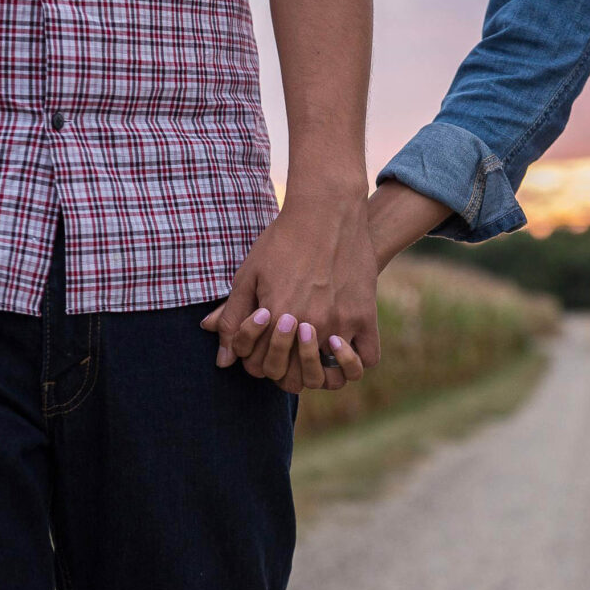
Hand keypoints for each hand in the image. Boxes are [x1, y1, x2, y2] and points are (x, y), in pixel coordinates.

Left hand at [205, 181, 380, 391]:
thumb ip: (233, 318)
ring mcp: (339, 323)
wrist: (327, 211)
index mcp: (275, 317)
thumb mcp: (249, 275)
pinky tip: (340, 345)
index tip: (261, 343)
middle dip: (280, 369)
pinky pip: (366, 359)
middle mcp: (308, 325)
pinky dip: (353, 362)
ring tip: (309, 350)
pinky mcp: (364, 315)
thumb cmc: (283, 241)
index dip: (254, 360)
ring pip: (327, 376)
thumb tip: (224, 361)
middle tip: (282, 349)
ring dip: (314, 372)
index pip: (259, 366)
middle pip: (291, 378)